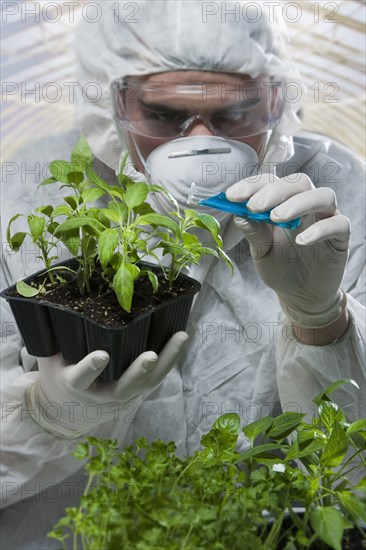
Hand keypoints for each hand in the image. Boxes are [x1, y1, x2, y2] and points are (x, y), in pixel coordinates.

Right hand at [25, 332, 188, 437]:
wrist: (69, 408)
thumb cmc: (61, 372)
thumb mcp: (51, 359)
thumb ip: (58, 339)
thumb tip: (62, 304)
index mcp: (75, 385)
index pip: (81, 378)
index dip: (90, 368)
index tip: (101, 356)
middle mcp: (102, 395)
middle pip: (123, 387)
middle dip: (137, 373)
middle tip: (150, 357)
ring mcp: (123, 395)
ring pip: (147, 384)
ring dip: (166, 361)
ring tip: (181, 337)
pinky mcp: (138, 391)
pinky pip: (156, 378)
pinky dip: (170, 359)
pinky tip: (181, 338)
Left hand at [226, 173, 349, 343]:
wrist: (301, 296)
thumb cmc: (281, 268)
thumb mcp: (262, 251)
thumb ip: (254, 232)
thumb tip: (238, 215)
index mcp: (283, 203)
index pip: (271, 182)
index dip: (252, 185)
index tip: (231, 196)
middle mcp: (306, 205)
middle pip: (298, 182)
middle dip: (274, 191)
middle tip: (254, 206)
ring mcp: (325, 218)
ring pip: (322, 195)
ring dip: (297, 203)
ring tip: (277, 218)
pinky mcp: (341, 237)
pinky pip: (339, 224)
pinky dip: (320, 229)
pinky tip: (302, 241)